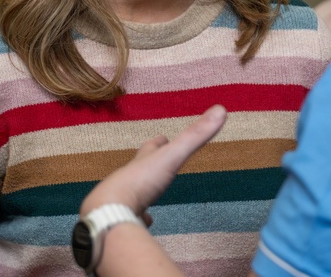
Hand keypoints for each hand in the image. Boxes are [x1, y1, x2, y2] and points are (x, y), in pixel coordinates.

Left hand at [81, 105, 226, 216]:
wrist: (109, 213)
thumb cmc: (140, 181)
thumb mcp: (173, 156)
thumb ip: (196, 136)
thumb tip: (221, 108)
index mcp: (143, 161)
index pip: (152, 147)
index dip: (159, 142)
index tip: (162, 138)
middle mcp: (130, 177)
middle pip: (140, 167)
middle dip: (147, 164)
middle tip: (154, 161)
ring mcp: (123, 199)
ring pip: (134, 192)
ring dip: (141, 190)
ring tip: (148, 193)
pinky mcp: (121, 219)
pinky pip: (131, 217)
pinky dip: (138, 217)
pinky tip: (144, 221)